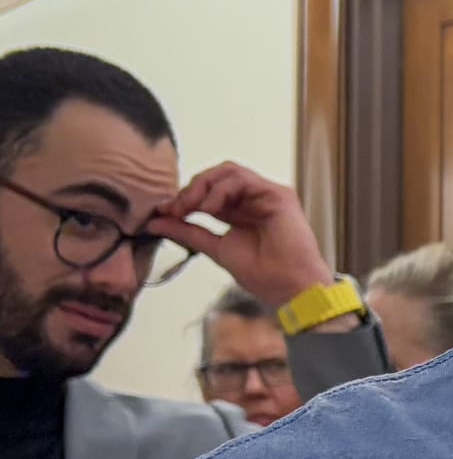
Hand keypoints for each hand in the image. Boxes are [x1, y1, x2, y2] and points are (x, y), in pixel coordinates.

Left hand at [148, 162, 336, 310]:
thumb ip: (188, 232)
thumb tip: (155, 222)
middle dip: (190, 189)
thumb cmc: (264, 275)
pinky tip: (208, 208)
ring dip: (202, 186)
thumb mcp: (215, 248)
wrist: (290, 287)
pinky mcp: (277, 194)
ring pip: (228, 171)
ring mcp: (267, 195)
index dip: (184, 197)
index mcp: (241, 211)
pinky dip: (219, 190)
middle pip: (216, 176)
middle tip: (174, 209)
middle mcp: (255, 199)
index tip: (163, 212)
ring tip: (190, 208)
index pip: (209, 191)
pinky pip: (241, 179)